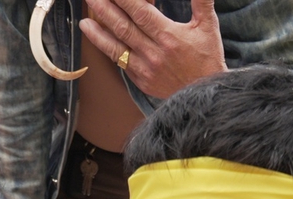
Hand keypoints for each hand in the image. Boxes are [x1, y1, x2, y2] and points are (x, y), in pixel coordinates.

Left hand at [80, 0, 226, 100]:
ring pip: (117, 47)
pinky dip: (108, 50)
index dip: (124, 0)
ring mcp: (145, 69)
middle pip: (123, 27)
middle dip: (105, 10)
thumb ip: (202, 1)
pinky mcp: (141, 81)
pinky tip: (98, 40)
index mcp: (169, 36)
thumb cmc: (208, 58)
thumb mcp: (208, 25)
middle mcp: (154, 53)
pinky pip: (121, 62)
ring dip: (98, 33)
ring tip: (84, 21)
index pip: (140, 12)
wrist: (207, 94)